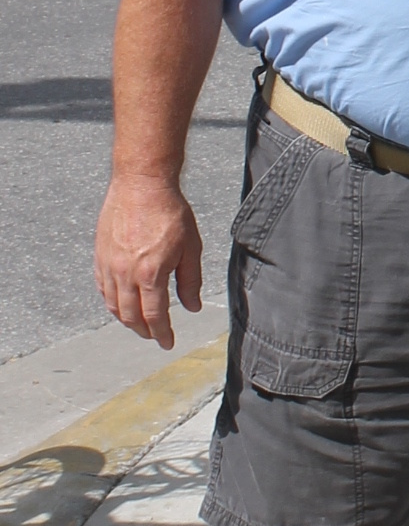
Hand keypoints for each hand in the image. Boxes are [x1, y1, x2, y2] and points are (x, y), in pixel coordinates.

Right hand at [94, 174, 204, 349]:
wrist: (141, 183)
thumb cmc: (170, 211)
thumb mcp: (191, 247)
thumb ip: (190, 280)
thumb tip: (192, 306)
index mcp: (151, 274)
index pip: (155, 317)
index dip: (162, 334)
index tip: (168, 343)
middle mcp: (126, 273)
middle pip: (131, 316)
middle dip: (143, 331)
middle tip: (154, 336)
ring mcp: (109, 265)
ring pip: (112, 305)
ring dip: (126, 319)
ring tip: (138, 323)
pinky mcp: (100, 254)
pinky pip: (102, 287)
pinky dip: (110, 301)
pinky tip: (119, 302)